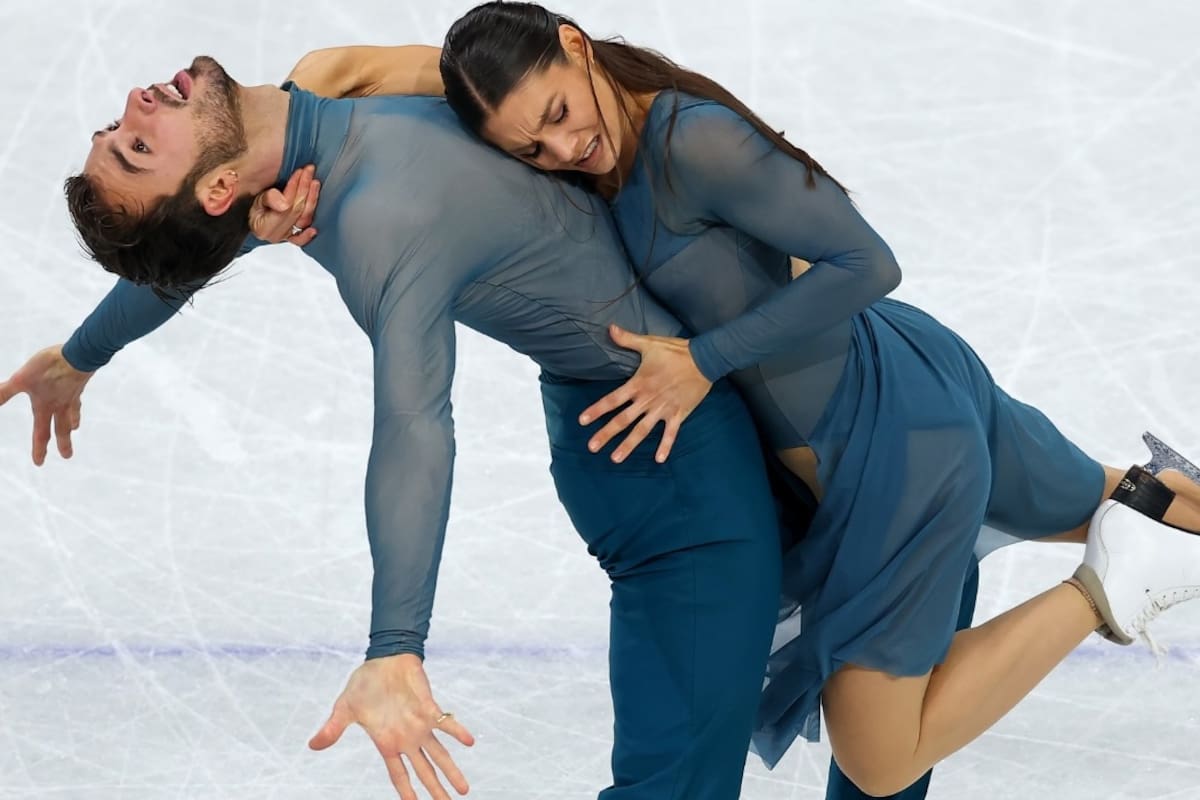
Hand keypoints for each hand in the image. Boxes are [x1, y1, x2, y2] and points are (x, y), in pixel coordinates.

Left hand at [0, 346, 92, 465]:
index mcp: (45, 407)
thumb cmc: (49, 367)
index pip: (41, 432)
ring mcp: (71, 396)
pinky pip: (77, 399)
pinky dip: (76, 404)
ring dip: (72, 424)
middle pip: (60, 429)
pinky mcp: (77, 384)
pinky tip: (75, 399)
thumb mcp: (21, 379)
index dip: (39, 448)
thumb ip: (4, 392)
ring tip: (74, 429)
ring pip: (71, 414)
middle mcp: (60, 405)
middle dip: (63, 444)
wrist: (78, 355)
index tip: (39, 463)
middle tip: (66, 456)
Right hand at [249, 164, 320, 244]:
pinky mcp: (291, 238)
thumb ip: (269, 199)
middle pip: (296, 209)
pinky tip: (314, 229)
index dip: (294, 187)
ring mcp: (285, 237)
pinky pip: (302, 238)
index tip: (299, 172)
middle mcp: (275, 235)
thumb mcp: (257, 198)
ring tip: (314, 183)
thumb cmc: (255, 207)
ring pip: (304, 218)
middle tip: (309, 171)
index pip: (286, 204)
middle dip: (304, 188)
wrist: (254, 217)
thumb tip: (284, 204)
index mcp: (264, 227)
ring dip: (312, 199)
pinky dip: (308, 234)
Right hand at [310, 654, 473, 799]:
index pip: (398, 775)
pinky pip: (446, 722)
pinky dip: (457, 731)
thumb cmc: (364, 683)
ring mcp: (419, 725)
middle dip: (436, 790)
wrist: (383, 658)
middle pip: (424, 771)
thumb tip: (313, 745)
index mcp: (387, 742)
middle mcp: (406, 739)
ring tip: (463, 789)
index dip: (406, 791)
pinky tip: (469, 742)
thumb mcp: (344, 708)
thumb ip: (333, 729)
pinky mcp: (429, 707)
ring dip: (451, 770)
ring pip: (439, 754)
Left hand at [579, 324, 712, 462]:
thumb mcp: (649, 343)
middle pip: (623, 420)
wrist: (704, 359)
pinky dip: (665, 446)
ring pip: (642, 431)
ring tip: (615, 458)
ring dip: (629, 445)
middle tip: (592, 447)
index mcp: (638, 384)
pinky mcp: (678, 414)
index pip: (612, 400)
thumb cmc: (675, 351)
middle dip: (606, 434)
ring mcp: (663, 409)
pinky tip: (659, 460)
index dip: (597, 410)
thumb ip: (627, 339)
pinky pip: (671, 434)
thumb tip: (610, 328)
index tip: (582, 421)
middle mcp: (648, 400)